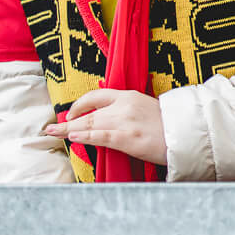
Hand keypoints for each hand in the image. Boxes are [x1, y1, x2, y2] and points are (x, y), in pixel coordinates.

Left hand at [42, 88, 165, 165]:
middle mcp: (123, 106)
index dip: (79, 105)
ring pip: (89, 125)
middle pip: (88, 114)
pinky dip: (83, 137)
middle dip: (66, 122)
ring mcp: (124, 122)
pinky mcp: (127, 138)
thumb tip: (108, 120)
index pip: (96, 96)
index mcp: (128, 96)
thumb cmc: (168, 125)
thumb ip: (126, 111)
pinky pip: (99, 136)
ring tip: (52, 133)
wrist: (185, 133)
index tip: (70, 114)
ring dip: (67, 130)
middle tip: (49, 128)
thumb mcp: (145, 109)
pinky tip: (71, 138)